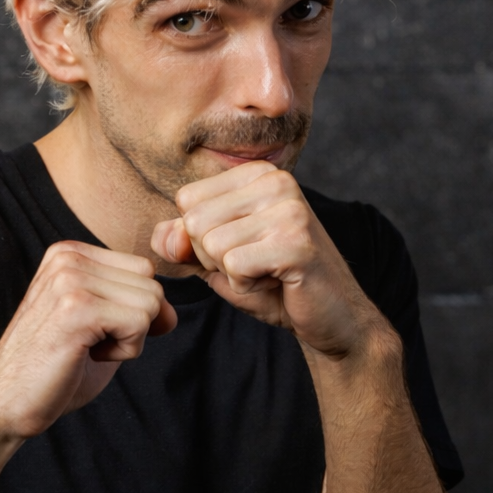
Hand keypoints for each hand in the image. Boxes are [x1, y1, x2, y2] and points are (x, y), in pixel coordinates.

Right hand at [0, 242, 176, 439]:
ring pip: (152, 303)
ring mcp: (70, 280)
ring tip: (86, 350)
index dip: (134, 312)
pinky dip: (125, 351)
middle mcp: (68, 258)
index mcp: (69, 254)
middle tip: (90, 345)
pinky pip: (141, 323)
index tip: (93, 333)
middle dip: (135, 325)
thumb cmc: (52, 372)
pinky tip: (86, 356)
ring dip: (129, 340)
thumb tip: (171, 311)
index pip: (143, 271)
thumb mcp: (97, 326)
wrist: (7, 405)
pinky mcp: (78, 309)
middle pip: (152, 285)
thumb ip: (131, 307)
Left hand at [152, 162, 383, 358]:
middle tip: (256, 265)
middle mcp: (276, 181)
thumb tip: (161, 235)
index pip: (187, 200)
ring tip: (267, 273)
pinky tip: (276, 283)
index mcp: (257, 174)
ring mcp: (289, 209)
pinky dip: (247, 287)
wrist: (331, 317)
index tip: (242, 248)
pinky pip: (234, 267)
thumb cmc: (273, 285)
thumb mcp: (218, 259)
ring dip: (232, 274)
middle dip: (214, 258)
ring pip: (212, 245)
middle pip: (195, 222)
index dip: (201, 238)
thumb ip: (182, 243)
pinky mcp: (295, 243)